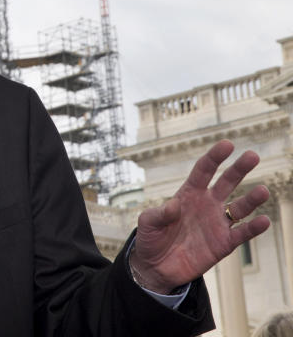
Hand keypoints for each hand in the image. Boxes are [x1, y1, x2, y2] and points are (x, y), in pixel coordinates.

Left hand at [130, 140, 269, 292]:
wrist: (156, 267)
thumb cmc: (150, 239)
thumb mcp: (147, 223)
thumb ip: (159, 213)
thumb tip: (174, 205)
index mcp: (188, 194)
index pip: (204, 171)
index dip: (215, 157)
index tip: (227, 144)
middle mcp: (206, 204)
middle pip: (226, 182)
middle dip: (239, 169)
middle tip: (253, 155)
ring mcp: (217, 223)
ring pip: (240, 207)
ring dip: (252, 199)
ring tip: (263, 191)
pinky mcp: (224, 243)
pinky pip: (242, 233)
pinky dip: (253, 227)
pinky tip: (263, 220)